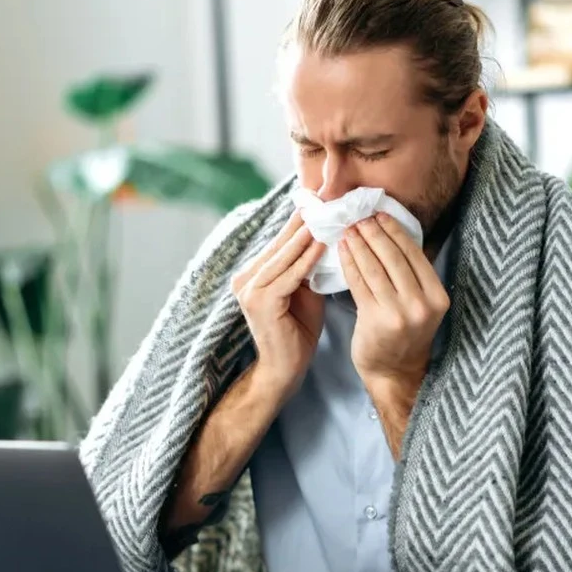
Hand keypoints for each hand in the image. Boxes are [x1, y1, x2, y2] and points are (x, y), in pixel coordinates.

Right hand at [232, 212, 325, 396]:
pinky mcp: (260, 301)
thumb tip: (325, 239)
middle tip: (324, 200)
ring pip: (283, 257)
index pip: (278, 243)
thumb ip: (306, 268)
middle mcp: (245, 279)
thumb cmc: (297, 333)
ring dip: (306, 237)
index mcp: (252, 275)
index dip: (298, 223)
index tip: (318, 202)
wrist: (284, 371)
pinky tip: (322, 245)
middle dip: (303, 223)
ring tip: (326, 217)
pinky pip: (289, 276)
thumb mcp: (304, 292)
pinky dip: (306, 260)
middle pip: (279, 245)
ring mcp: (249, 290)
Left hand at [339, 213, 449, 387]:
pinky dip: (349, 263)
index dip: (395, 231)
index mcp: (437, 296)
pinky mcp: (375, 319)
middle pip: (395, 257)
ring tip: (348, 229)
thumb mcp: (421, 304)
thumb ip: (413, 275)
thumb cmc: (404, 333)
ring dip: (359, 244)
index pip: (414, 254)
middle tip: (359, 216)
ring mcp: (400, 313)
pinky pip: (359, 283)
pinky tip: (342, 250)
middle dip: (374, 233)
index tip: (379, 214)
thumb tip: (393, 233)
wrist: (393, 371)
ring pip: (375, 268)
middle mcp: (422, 304)